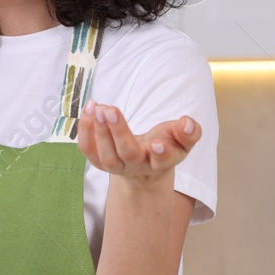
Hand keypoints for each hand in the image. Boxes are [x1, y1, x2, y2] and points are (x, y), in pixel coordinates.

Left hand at [76, 102, 198, 183]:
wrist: (144, 163)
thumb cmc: (166, 145)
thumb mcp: (182, 139)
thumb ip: (189, 132)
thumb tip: (187, 122)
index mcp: (160, 162)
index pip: (162, 161)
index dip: (162, 154)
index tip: (158, 144)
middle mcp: (137, 167)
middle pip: (128, 155)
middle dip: (118, 133)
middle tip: (110, 111)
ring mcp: (117, 166)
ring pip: (106, 156)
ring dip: (99, 131)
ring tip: (98, 108)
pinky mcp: (99, 161)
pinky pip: (89, 150)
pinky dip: (85, 131)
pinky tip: (89, 110)